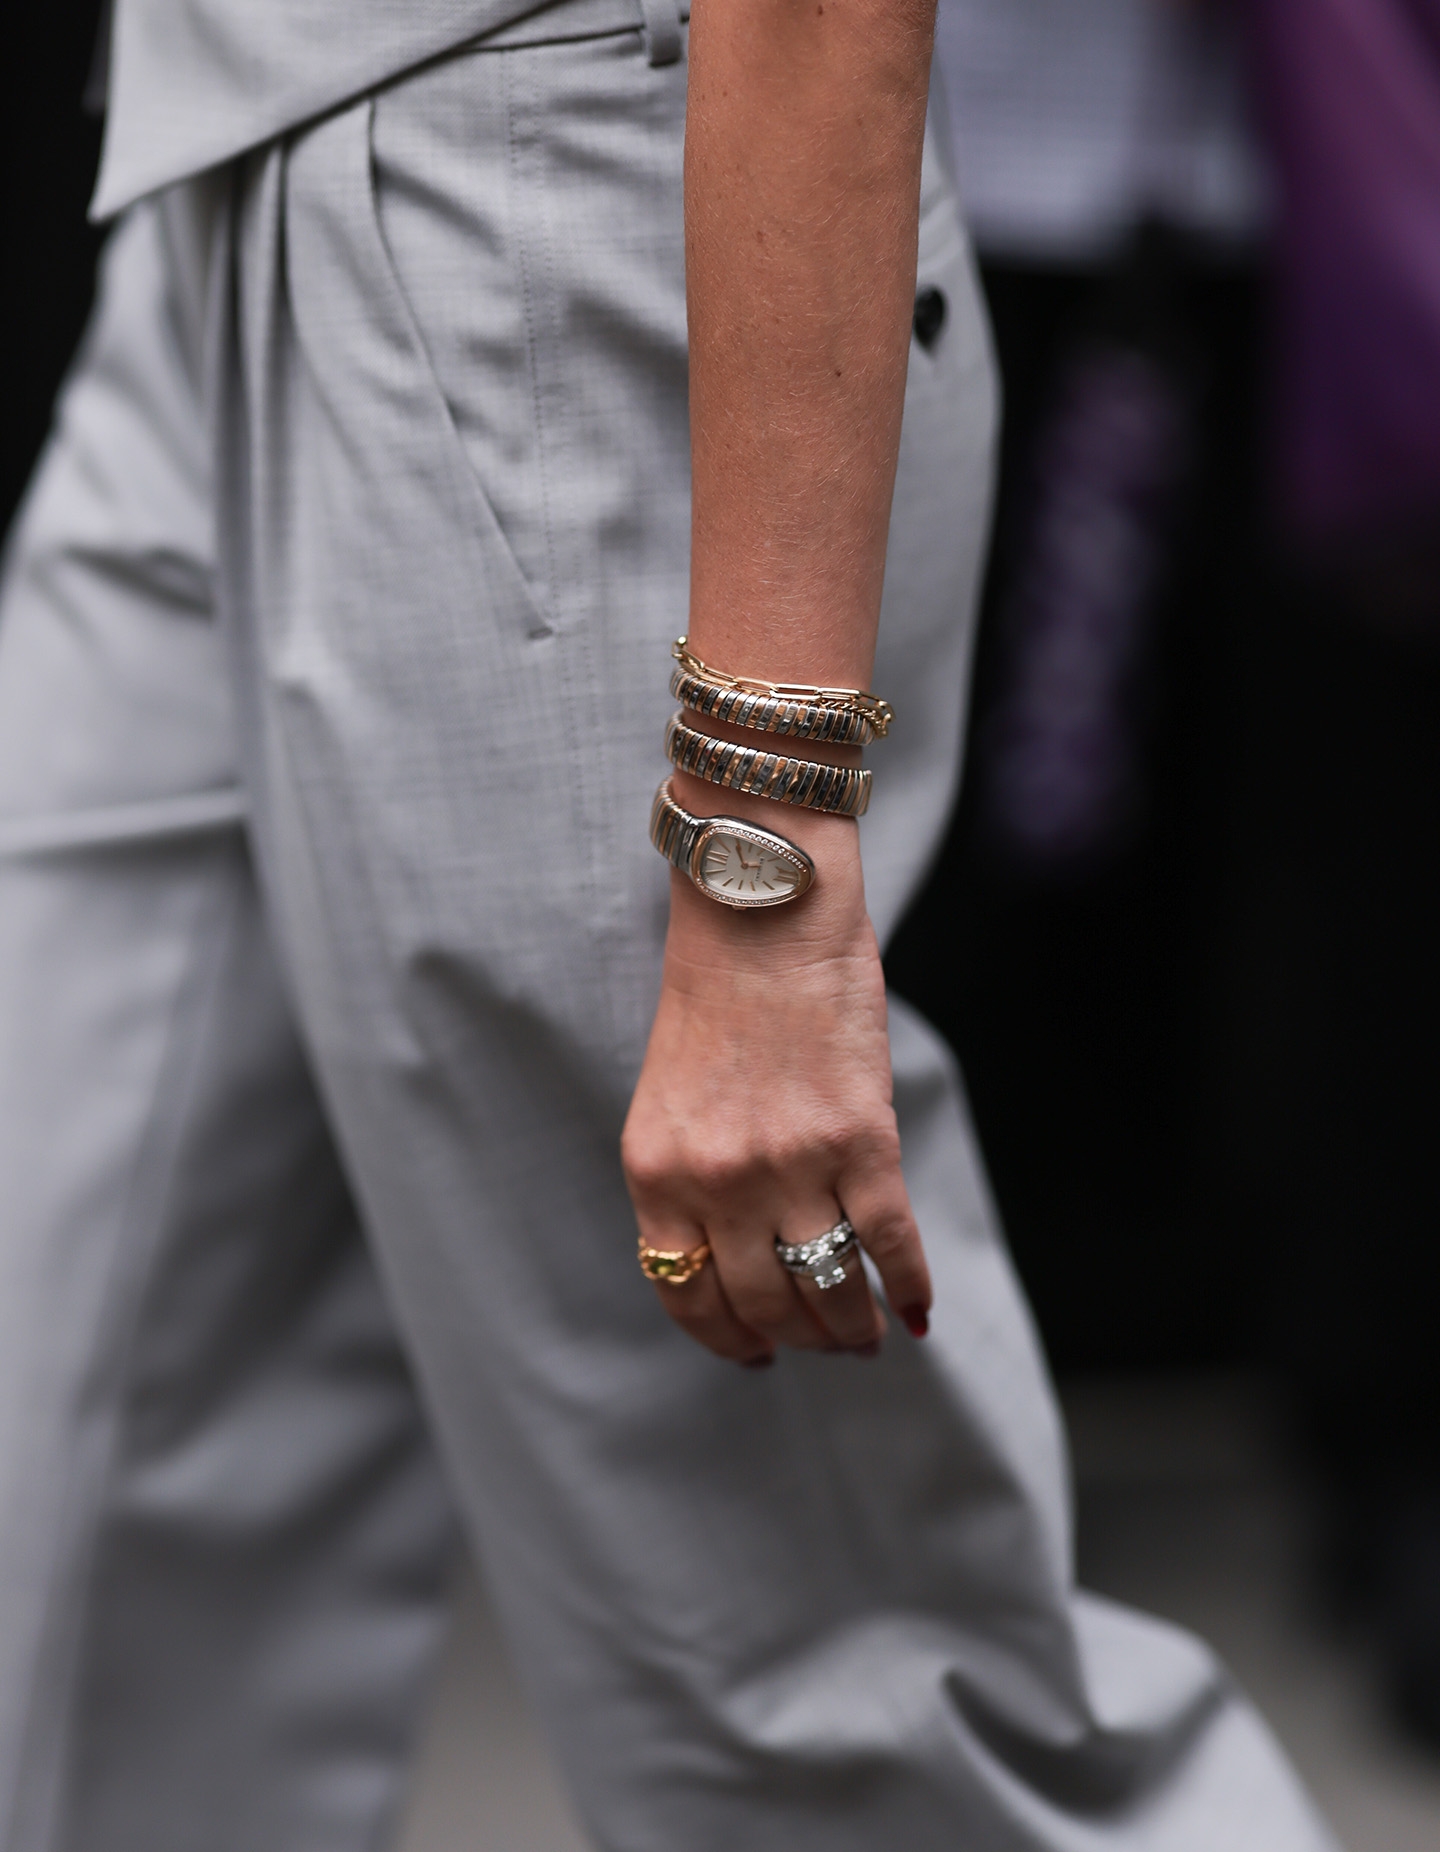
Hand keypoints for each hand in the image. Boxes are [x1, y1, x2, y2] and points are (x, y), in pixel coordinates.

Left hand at [622, 815, 931, 1364]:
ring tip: (867, 1336)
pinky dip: (907, 1287)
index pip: (686, 1294)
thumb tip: (740, 1254)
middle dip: (797, 1340)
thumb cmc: (717, 988)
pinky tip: (916, 1311)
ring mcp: (788, 1164)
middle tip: (825, 1345)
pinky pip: (888, 1243)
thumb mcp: (671, 1096)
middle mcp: (715, 1180)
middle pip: (761, 1306)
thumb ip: (692, 1175)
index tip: (755, 1354)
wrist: (762, 906)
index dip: (724, 1339)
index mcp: (654, 1171)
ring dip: (851, 1328)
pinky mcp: (860, 1139)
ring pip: (825, 1287)